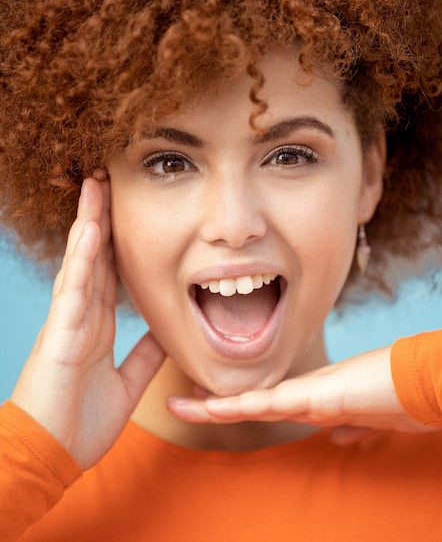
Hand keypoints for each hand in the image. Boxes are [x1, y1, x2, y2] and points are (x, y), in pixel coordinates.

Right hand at [11, 177, 164, 468]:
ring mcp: (69, 322)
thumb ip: (145, 357)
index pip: (109, 273)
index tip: (125, 213)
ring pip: (82, 263)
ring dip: (89, 224)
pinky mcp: (61, 335)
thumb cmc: (80, 424)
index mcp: (97, 327)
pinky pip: (75, 290)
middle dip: (101, 220)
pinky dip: (83, 259)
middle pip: (94, 258)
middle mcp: (82, 317)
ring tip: (96, 188)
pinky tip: (90, 230)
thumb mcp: (127, 384)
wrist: (52, 458)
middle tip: (107, 182)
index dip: (116, 242)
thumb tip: (168, 334)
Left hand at [167, 346, 432, 443]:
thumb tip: (337, 439)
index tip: (204, 402)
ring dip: (216, 405)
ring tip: (182, 403)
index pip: (263, 403)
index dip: (232, 405)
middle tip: (176, 399)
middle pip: (248, 401)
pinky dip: (246, 406)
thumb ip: (349, 427)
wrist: (418, 381)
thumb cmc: (393, 396)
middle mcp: (303, 394)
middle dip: (211, 403)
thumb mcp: (366, 419)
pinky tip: (220, 407)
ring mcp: (309, 394)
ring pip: (252, 401)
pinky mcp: (321, 396)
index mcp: (312, 400)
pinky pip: (275, 403)